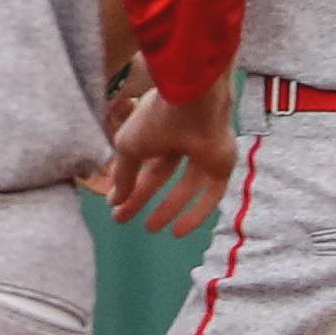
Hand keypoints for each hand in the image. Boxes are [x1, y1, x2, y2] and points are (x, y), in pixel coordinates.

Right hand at [101, 81, 237, 235]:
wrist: (193, 103)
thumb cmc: (156, 118)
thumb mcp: (128, 146)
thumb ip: (122, 175)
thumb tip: (113, 201)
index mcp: (158, 129)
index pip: (142, 161)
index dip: (128, 184)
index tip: (114, 207)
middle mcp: (181, 140)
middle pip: (161, 175)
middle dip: (143, 197)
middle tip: (124, 220)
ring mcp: (204, 153)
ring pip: (186, 187)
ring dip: (169, 208)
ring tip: (150, 228)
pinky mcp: (222, 165)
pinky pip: (211, 195)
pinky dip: (196, 213)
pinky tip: (178, 231)